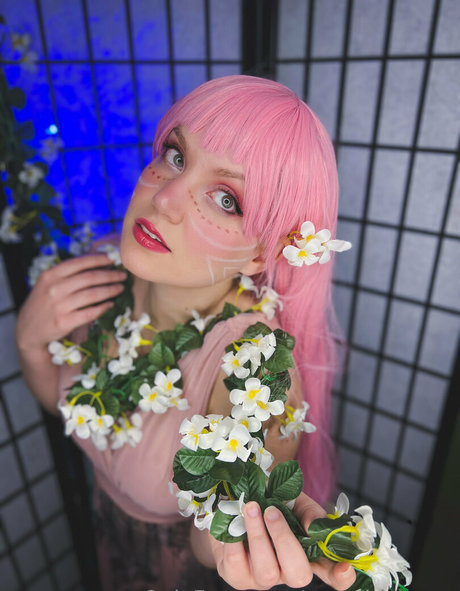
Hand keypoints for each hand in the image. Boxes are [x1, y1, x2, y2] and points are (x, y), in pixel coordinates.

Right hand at [16, 254, 126, 351]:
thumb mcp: (49, 283)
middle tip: (123, 275)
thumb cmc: (44, 303)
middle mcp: (54, 288)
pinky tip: (111, 304)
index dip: (99, 260)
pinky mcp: (65, 322)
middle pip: (90, 278)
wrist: (28, 330)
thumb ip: (68, 273)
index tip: (113, 259)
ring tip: (120, 288)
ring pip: (93, 294)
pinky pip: (90, 312)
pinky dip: (103, 307)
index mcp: (50, 275)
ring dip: (110, 290)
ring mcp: (59, 306)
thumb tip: (96, 260)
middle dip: (110, 275)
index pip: (79, 263)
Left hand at [210, 492, 355, 589]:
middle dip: (284, 541)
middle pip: (298, 575)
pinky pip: (236, 565)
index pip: (331, 573)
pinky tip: (233, 522)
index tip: (345, 566)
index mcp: (307, 555)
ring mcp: (261, 578)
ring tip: (250, 508)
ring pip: (266, 572)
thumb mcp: (294, 500)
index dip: (340, 577)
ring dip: (258, 536)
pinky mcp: (236, 576)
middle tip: (271, 511)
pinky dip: (234, 540)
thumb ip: (309, 512)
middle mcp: (287, 572)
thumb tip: (314, 528)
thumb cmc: (270, 500)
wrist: (235, 498)